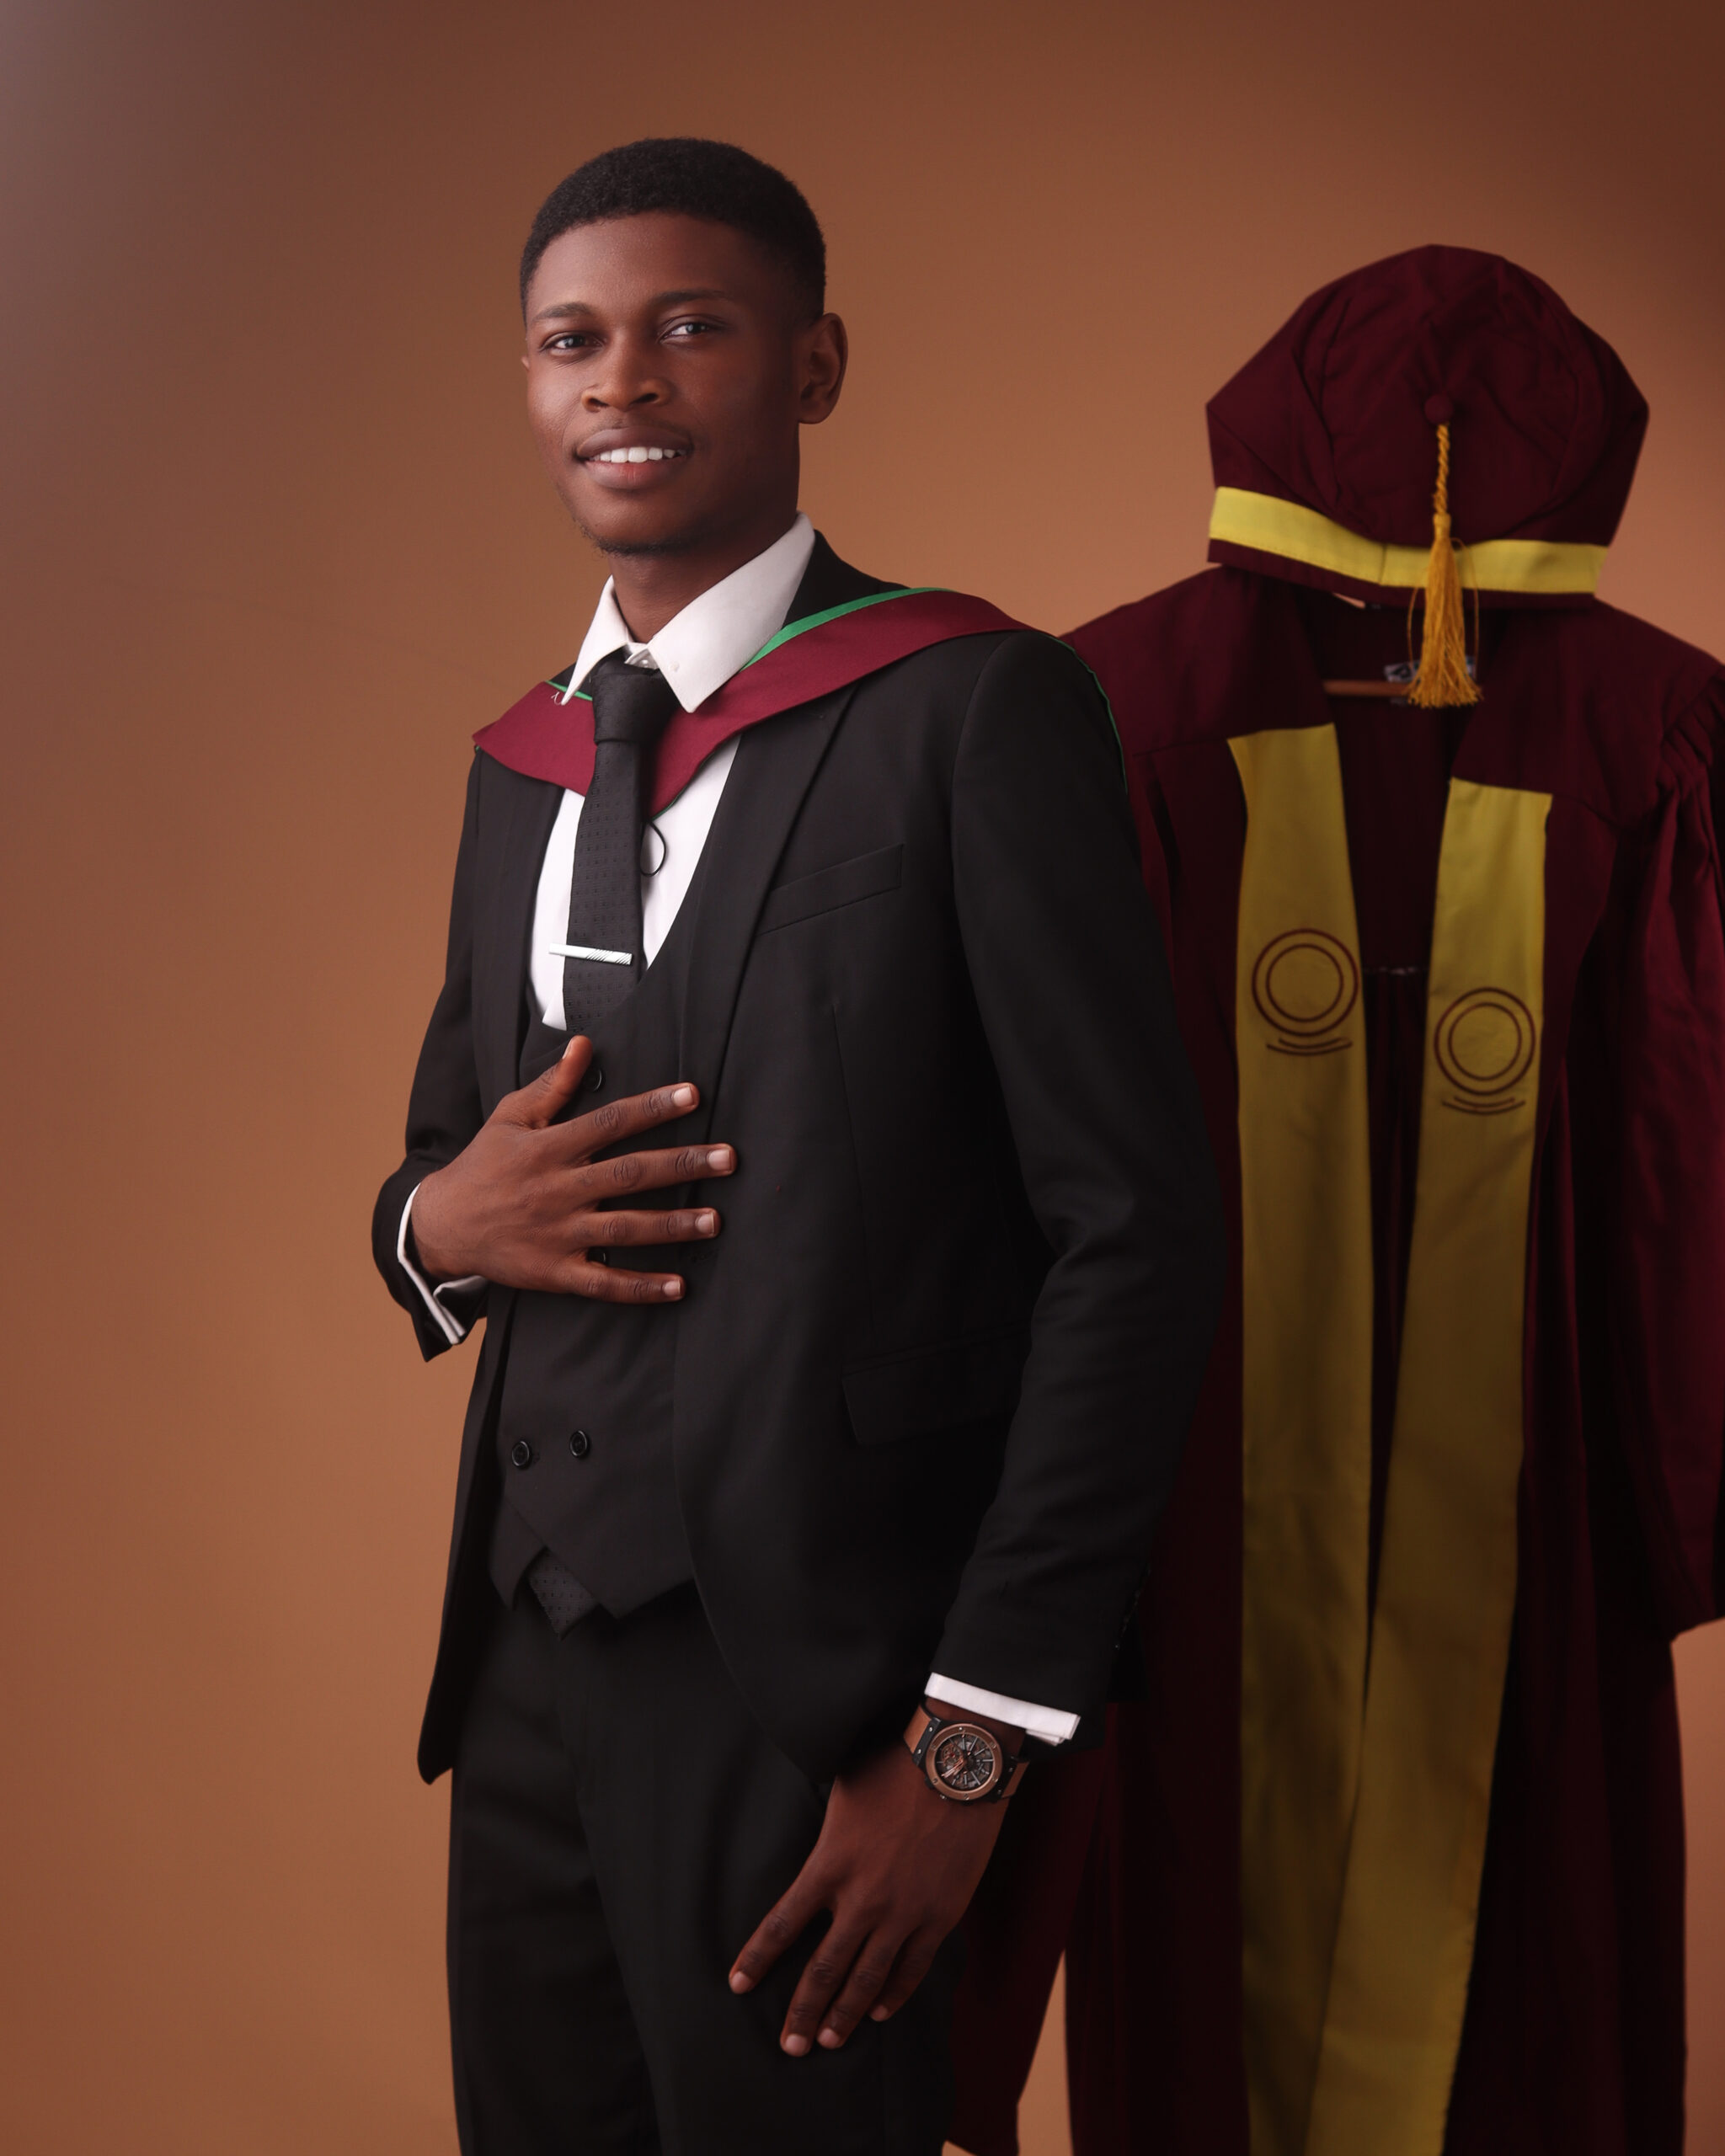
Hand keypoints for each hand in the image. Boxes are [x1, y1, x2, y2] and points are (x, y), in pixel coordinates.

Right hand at [410, 1036, 733, 1301]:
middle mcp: (558, 1190)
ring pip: (624, 1229)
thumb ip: (553, 1086)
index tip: (692, 1096)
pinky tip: (678, 1286)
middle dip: (681, 1165)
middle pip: (629, 1175)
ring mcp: (558, 1234)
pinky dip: (641, 1287)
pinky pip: (604, 1283)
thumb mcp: (511, 1118)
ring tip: (715, 1220)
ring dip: (672, 1226)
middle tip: (727, 1159)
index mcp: (549, 1149)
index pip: (609, 1123)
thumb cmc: (483, 1166)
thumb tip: (585, 1046)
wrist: (441, 1226)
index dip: (651, 1108)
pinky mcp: (555, 1271)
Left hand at [727, 1714, 1018, 2055]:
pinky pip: (913, 1967)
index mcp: (830, 1865)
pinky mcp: (939, 1916)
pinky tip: (881, 2013)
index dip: (758, 1958)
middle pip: (823, 1968)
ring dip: (846, 2014)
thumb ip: (825, 1832)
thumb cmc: (894, 1768)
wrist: (955, 1767)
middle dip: (803, 2011)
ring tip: (829, 2041)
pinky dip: (895, 1993)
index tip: (737, 1985)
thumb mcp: (842, 1793)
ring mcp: (903, 1912)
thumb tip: (811, 1844)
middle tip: (790, 2047)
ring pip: (867, 1978)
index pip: (783, 1923)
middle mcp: (861, 1898)